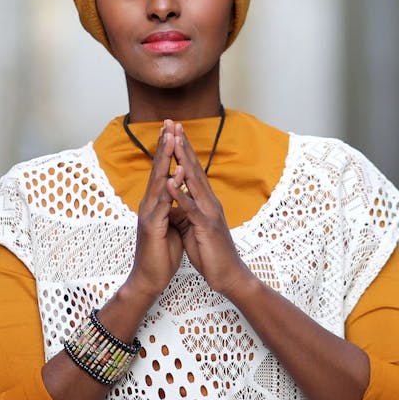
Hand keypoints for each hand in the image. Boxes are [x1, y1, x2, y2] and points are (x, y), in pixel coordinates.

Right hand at [123, 122, 185, 299]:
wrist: (150, 278)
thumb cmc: (160, 252)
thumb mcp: (169, 224)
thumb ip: (172, 207)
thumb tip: (177, 192)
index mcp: (155, 202)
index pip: (162, 171)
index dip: (168, 150)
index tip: (173, 129)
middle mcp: (149, 203)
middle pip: (157, 169)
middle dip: (164, 145)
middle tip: (169, 122)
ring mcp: (149, 213)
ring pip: (158, 181)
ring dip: (165, 159)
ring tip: (172, 138)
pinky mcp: (152, 226)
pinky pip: (163, 203)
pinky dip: (171, 187)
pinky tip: (178, 173)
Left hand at [165, 122, 256, 300]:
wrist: (228, 276)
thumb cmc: (211, 252)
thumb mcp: (197, 226)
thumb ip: (190, 209)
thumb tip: (181, 197)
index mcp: (206, 201)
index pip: (193, 170)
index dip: (183, 150)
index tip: (174, 131)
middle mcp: (209, 201)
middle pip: (194, 168)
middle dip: (183, 145)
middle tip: (174, 124)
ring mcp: (209, 213)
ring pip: (194, 182)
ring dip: (183, 161)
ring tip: (173, 142)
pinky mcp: (206, 227)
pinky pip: (191, 209)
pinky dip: (180, 195)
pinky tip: (170, 183)